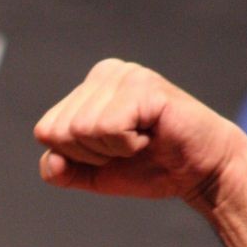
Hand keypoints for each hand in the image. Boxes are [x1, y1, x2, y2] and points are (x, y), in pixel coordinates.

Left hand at [34, 59, 246, 207]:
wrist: (201, 172)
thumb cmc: (148, 167)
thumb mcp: (92, 174)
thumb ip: (60, 170)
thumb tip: (51, 160)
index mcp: (87, 88)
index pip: (46, 131)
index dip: (76, 156)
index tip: (112, 151)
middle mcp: (104, 72)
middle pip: (59, 131)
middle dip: (92, 154)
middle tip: (129, 148)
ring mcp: (125, 75)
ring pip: (81, 129)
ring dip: (113, 149)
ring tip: (142, 140)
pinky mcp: (144, 87)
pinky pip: (108, 128)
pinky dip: (128, 145)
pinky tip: (152, 135)